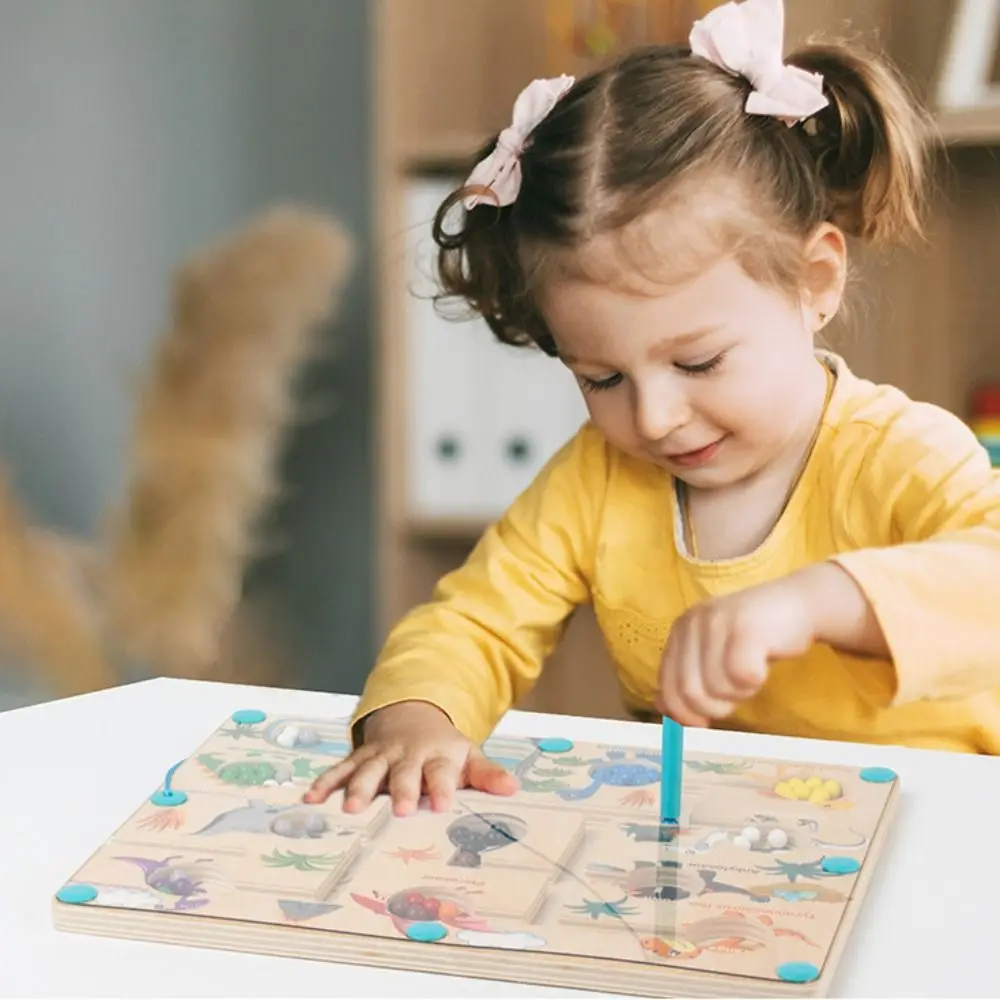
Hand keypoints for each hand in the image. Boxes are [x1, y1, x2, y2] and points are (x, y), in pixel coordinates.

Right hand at [303, 700, 517, 815]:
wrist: (412, 717)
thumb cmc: (443, 750)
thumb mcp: (468, 757)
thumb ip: (487, 775)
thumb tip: (512, 789)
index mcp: (437, 756)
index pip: (441, 772)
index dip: (442, 787)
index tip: (443, 804)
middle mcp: (407, 755)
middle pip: (404, 773)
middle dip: (402, 791)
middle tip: (401, 811)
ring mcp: (381, 756)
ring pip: (368, 771)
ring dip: (360, 788)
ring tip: (351, 808)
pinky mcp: (359, 759)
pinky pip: (340, 770)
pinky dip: (325, 784)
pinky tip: (310, 800)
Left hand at [657, 572, 818, 726]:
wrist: (799, 605)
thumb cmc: (756, 639)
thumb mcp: (714, 656)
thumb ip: (688, 677)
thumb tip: (662, 707)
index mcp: (680, 630)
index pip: (666, 686)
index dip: (684, 712)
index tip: (704, 720)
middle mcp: (692, 622)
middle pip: (689, 693)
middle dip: (715, 707)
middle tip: (735, 694)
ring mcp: (717, 622)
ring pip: (716, 689)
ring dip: (740, 693)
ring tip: (751, 672)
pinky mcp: (746, 628)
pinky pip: (742, 678)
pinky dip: (755, 682)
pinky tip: (762, 665)